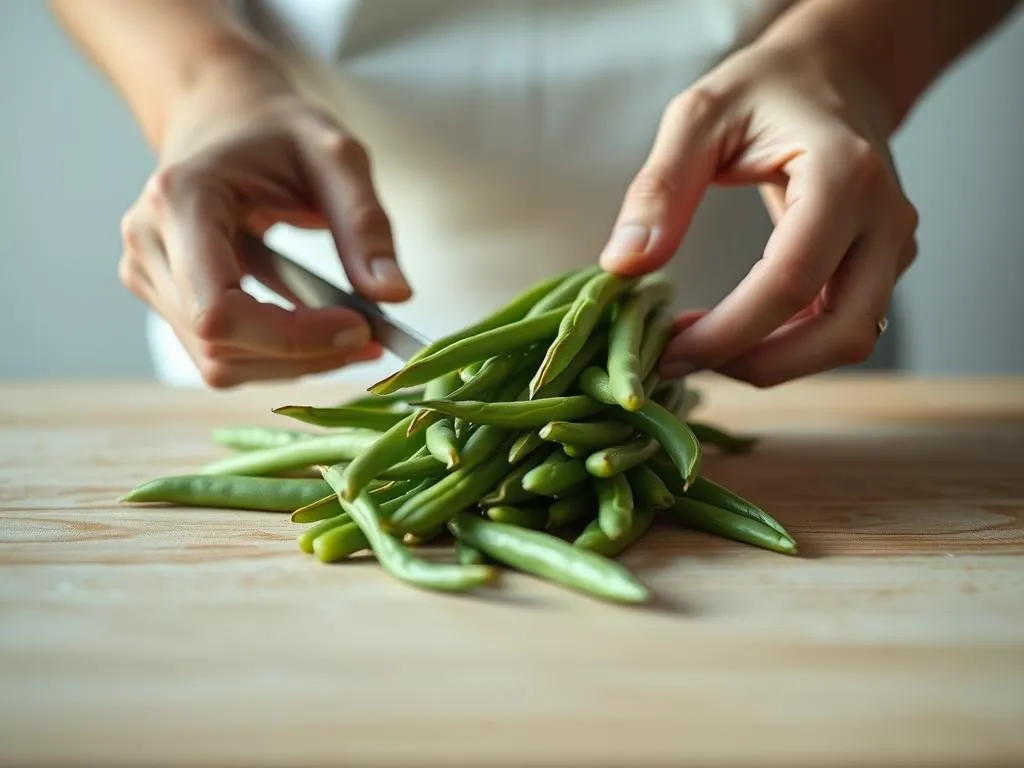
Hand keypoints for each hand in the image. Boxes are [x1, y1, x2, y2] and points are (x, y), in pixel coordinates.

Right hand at [119, 56, 409, 387]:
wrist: (224, 119)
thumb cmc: (278, 132)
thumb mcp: (336, 156)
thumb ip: (365, 223)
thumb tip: (394, 296)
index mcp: (179, 201)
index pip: (219, 311)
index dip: (290, 337)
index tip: (358, 327)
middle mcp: (149, 245)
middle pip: (222, 347)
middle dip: (305, 356)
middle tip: (372, 339)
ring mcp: (148, 276)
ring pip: (221, 364)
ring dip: (295, 364)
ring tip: (354, 335)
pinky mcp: (164, 299)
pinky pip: (223, 354)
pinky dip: (279, 356)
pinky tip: (321, 332)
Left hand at [599, 36, 917, 386]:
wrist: (835, 73)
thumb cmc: (765, 90)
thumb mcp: (698, 117)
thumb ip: (659, 190)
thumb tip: (624, 266)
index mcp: (844, 175)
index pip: (791, 280)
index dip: (728, 332)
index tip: (669, 349)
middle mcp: (884, 217)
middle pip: (841, 331)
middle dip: (758, 365)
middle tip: (682, 360)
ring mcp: (892, 245)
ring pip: (849, 340)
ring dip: (774, 362)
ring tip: (701, 345)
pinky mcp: (882, 264)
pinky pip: (842, 326)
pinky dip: (788, 345)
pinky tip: (734, 332)